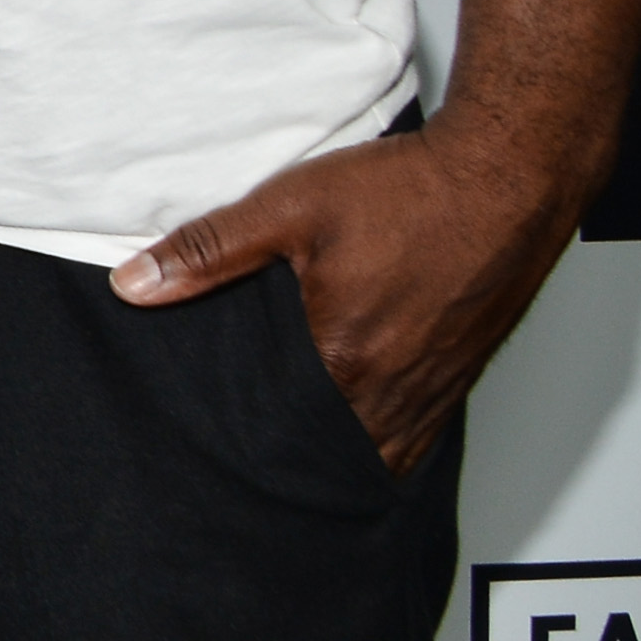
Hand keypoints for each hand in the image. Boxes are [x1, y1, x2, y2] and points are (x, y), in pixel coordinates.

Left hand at [109, 114, 583, 472]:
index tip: (223, 450)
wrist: (507, 175)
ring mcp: (439, 382)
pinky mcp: (467, 368)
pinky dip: (395, 437)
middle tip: (258, 465)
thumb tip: (134, 285)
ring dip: (348, 455)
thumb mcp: (286, 208)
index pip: (282, 430)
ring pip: (386, 446)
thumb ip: (207, 252)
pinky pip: (424, 428)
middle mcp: (397, 385)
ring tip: (306, 460)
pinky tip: (370, 428)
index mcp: (345, 357)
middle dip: (298, 459)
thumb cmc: (409, 190)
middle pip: (335, 448)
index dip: (250, 441)